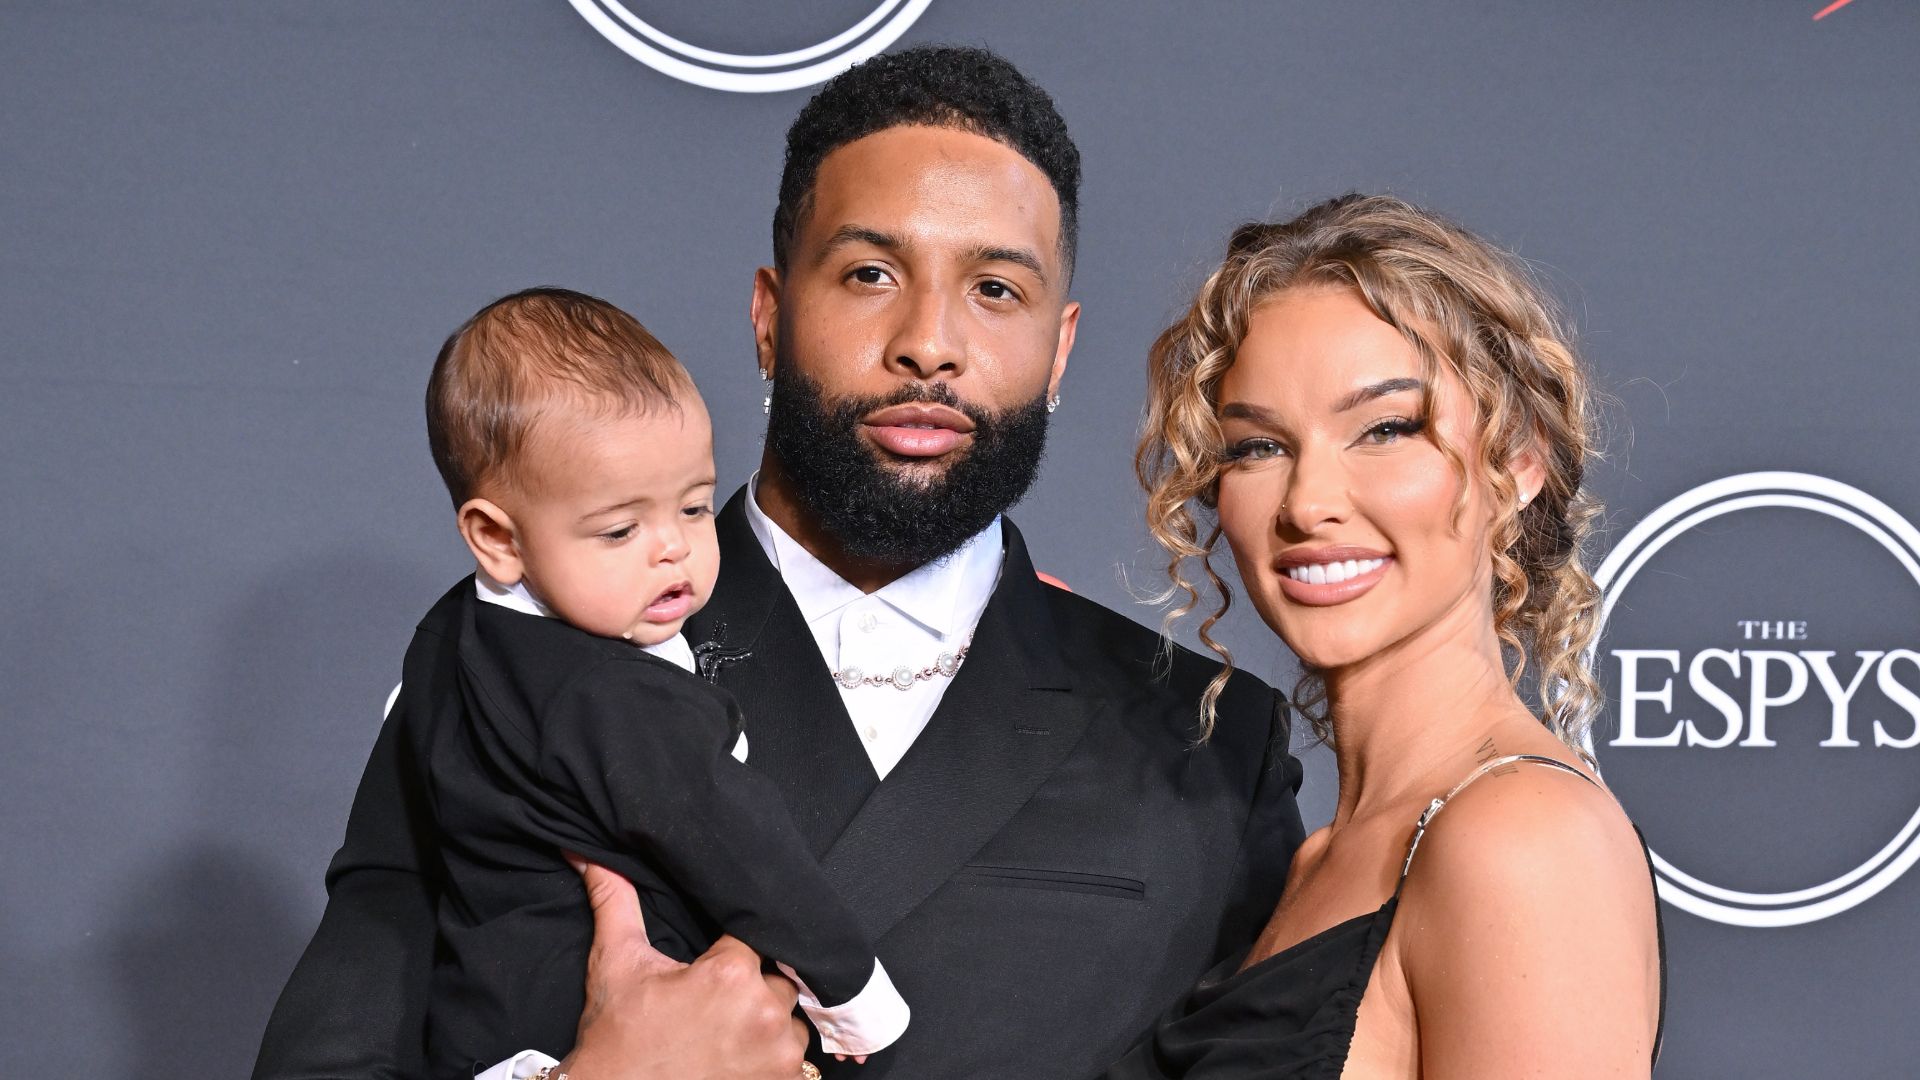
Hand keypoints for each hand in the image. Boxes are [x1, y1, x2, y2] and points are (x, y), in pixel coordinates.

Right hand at [557, 854, 810, 1079]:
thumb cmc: (616, 1038)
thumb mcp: (616, 964)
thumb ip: (615, 902)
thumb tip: (588, 854)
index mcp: (731, 974)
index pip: (753, 935)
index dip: (733, 948)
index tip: (714, 960)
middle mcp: (765, 1012)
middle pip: (777, 976)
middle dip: (750, 984)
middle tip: (712, 1000)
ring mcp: (779, 1054)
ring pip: (790, 1017)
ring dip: (767, 1019)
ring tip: (726, 1029)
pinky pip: (796, 1057)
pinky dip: (773, 1054)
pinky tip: (739, 1054)